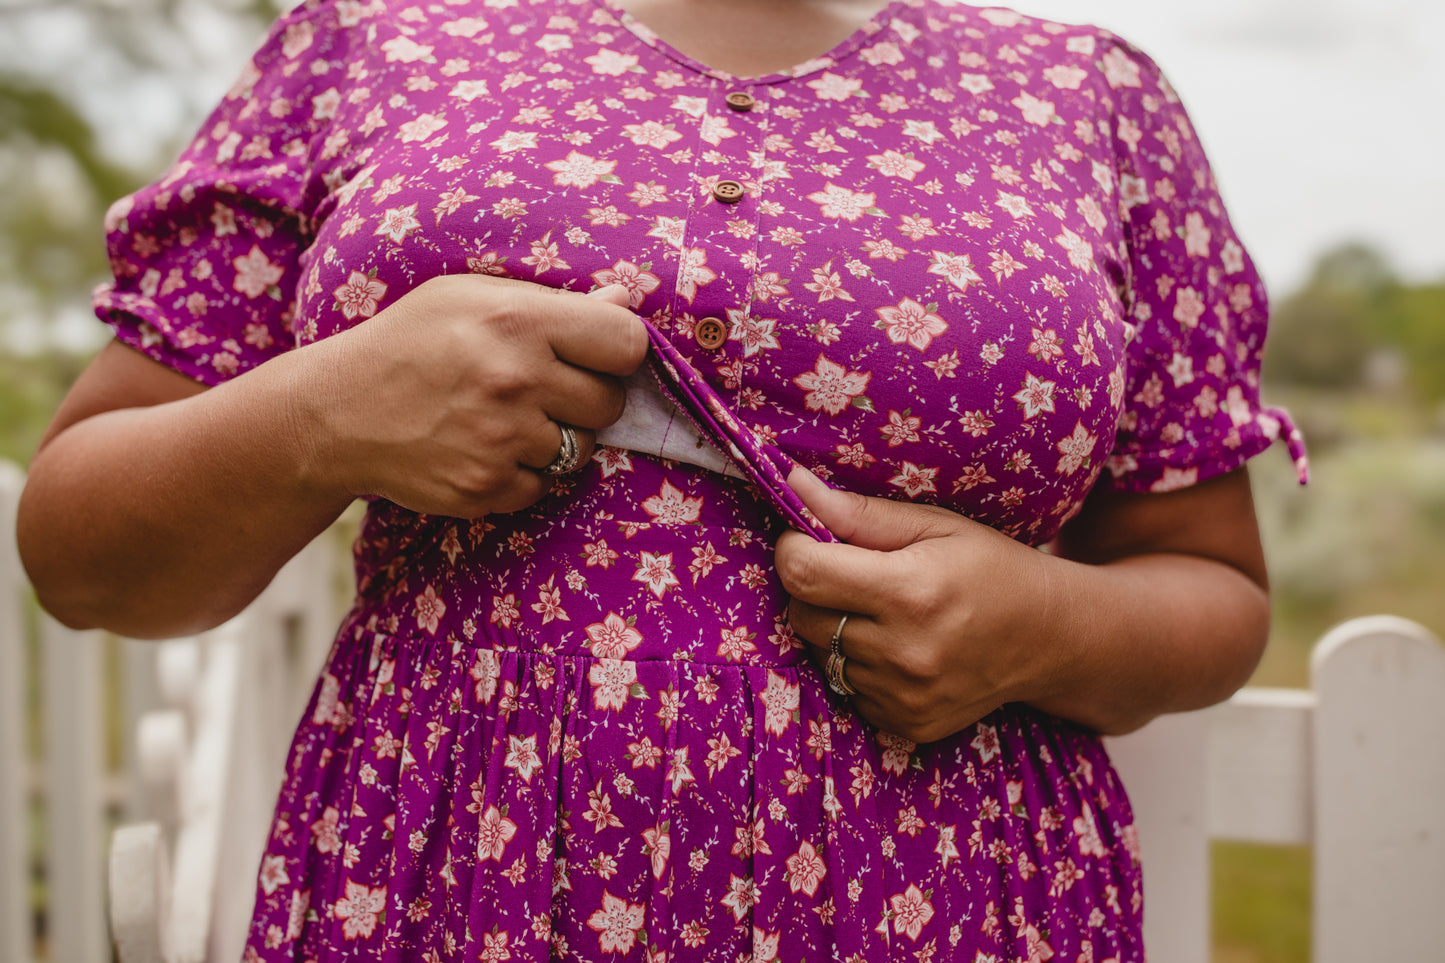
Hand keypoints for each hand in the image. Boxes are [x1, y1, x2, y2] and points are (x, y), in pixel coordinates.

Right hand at [297, 276, 646, 516]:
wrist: (336, 412)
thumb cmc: (412, 341)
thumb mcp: (472, 297)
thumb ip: (553, 302)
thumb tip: (624, 301)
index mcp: (519, 320)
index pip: (626, 343)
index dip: (619, 351)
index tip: (598, 354)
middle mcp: (516, 380)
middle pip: (608, 403)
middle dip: (584, 398)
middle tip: (540, 388)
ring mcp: (502, 440)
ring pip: (579, 450)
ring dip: (553, 438)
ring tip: (503, 418)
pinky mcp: (487, 487)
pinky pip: (541, 486)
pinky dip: (520, 473)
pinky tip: (482, 448)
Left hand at [775, 466, 1059, 742]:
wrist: (1051, 638)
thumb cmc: (991, 567)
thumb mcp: (935, 525)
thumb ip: (858, 512)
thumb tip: (792, 484)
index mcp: (910, 591)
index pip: (803, 572)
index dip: (793, 548)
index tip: (808, 537)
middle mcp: (903, 652)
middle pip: (802, 614)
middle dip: (814, 588)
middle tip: (853, 574)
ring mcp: (903, 695)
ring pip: (819, 653)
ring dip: (833, 628)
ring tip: (882, 612)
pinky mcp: (904, 724)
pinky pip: (845, 687)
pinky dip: (857, 664)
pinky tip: (896, 647)